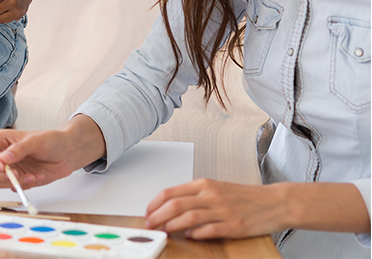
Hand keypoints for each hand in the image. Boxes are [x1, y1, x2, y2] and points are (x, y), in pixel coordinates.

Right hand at [0, 129, 79, 188]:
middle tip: (15, 175)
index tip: (1, 166)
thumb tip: (3, 158)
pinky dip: (26, 185)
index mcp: (1, 140)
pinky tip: (37, 176)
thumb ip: (19, 149)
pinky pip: (14, 188)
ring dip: (14, 182)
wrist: (67, 153)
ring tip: (31, 176)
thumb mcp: (35, 141)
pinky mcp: (19, 179)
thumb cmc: (51, 140)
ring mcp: (10, 168)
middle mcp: (2, 155)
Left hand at [145, 179, 285, 239]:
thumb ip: (195, 196)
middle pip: (175, 205)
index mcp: (204, 184)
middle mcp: (211, 195)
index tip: (147, 212)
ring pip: (188, 217)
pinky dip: (195, 234)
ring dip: (172, 226)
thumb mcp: (216, 189)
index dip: (154, 204)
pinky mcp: (233, 226)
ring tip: (164, 231)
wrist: (274, 202)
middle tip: (149, 225)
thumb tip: (172, 206)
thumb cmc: (244, 197)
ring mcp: (222, 211)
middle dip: (157, 216)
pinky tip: (189, 236)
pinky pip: (209, 230)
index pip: (170, 192)